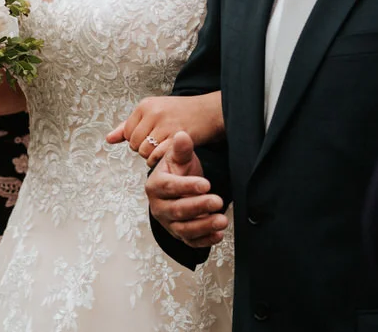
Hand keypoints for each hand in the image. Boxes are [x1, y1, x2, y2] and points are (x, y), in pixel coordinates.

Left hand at [106, 92, 222, 166]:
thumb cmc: (180, 113)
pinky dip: (160, 159)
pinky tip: (168, 153)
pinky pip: (157, 156)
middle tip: (158, 144)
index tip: (150, 136)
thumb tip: (108, 139)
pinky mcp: (176, 137)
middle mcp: (153, 113)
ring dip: (152, 155)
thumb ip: (128, 126)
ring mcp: (165, 124)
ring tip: (163, 148)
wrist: (209, 112)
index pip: (127, 132)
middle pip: (134, 143)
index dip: (136, 139)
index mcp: (145, 105)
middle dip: (144, 148)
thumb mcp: (153, 112)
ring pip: (145, 152)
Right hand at [146, 130, 226, 247]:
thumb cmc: (178, 171)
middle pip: (177, 210)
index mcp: (155, 185)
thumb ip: (181, 148)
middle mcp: (159, 206)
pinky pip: (191, 242)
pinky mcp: (179, 235)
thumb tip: (182, 135)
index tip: (206, 184)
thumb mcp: (179, 157)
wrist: (178, 187)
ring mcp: (168, 223)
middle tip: (218, 201)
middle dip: (199, 206)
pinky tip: (218, 235)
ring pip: (184, 229)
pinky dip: (205, 240)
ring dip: (204, 226)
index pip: (169, 187)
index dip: (187, 186)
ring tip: (222, 220)